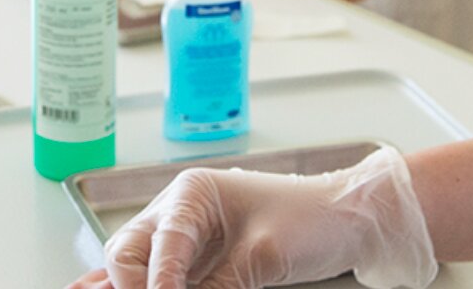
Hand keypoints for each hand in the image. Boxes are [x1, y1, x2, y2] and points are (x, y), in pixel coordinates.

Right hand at [76, 148, 436, 288]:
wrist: (348, 221)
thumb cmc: (313, 221)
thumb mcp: (262, 258)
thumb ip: (217, 286)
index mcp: (192, 193)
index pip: (158, 243)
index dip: (154, 283)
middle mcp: (179, 211)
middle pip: (129, 254)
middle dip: (128, 286)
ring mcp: (183, 238)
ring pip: (133, 267)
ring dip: (124, 286)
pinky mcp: (195, 263)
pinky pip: (154, 278)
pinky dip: (131, 287)